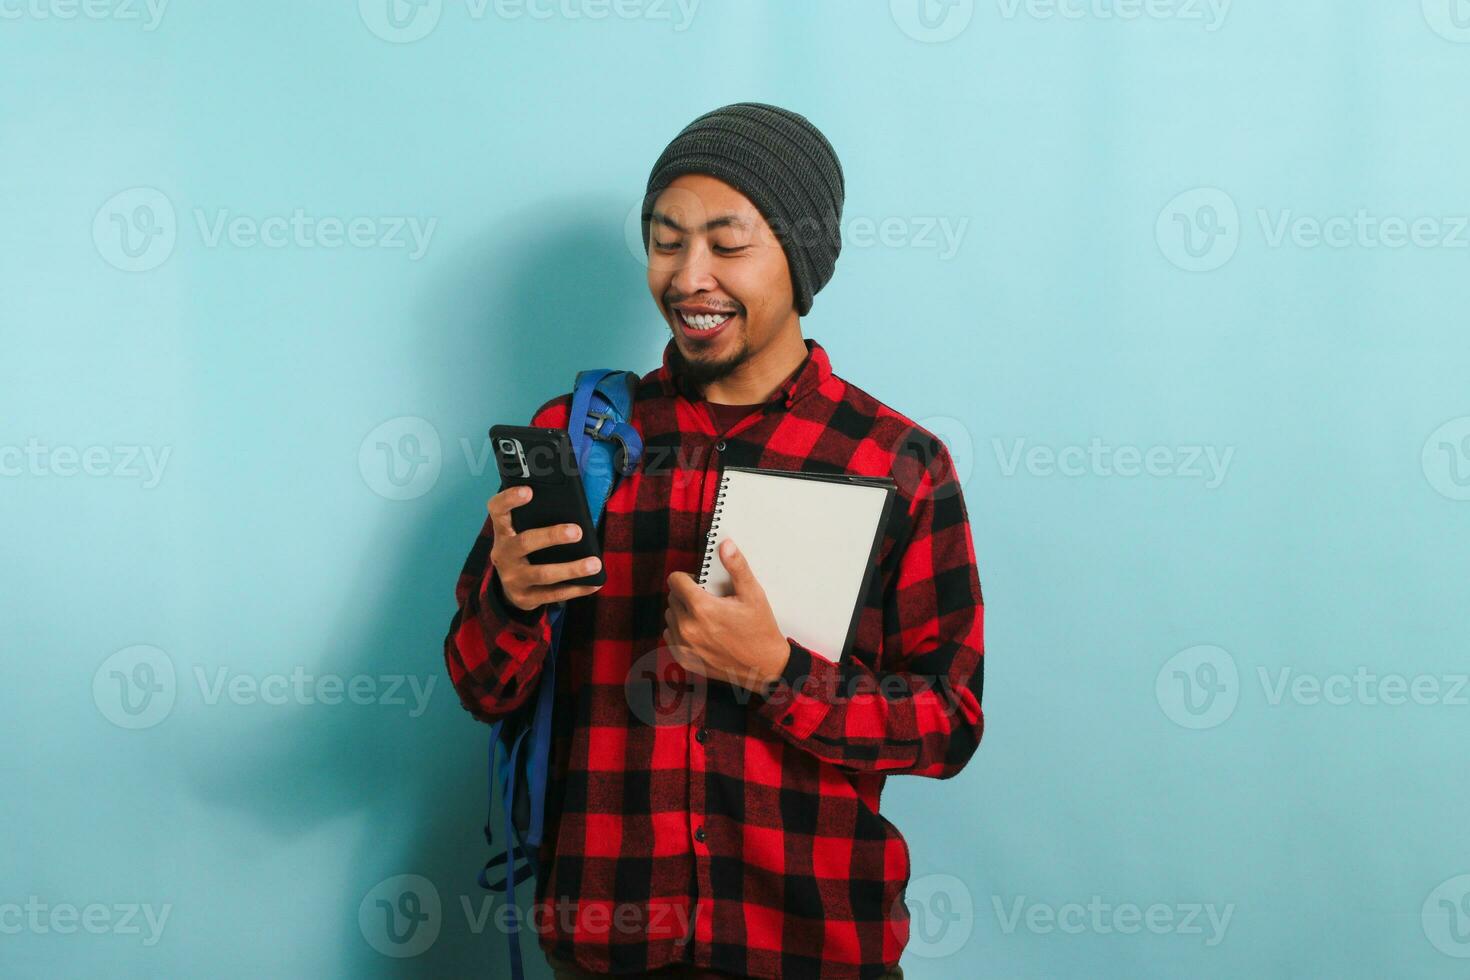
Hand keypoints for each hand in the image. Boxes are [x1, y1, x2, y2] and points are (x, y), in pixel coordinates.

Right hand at [487, 485, 602, 610]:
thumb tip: (575, 511)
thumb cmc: (525, 550)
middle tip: (577, 531)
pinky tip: (594, 582)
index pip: (497, 510)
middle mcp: (504, 554)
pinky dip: (577, 589)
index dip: (509, 499)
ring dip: (571, 568)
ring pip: (543, 574)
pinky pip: (554, 594)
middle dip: (552, 536)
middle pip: (525, 542)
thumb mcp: (523, 533)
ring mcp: (512, 578)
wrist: (510, 589)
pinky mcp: (525, 598)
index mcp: (503, 531)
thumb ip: (538, 519)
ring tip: (595, 563)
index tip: (529, 491)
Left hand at [663, 538, 789, 693]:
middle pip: (673, 598)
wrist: (765, 668)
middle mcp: (688, 628)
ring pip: (671, 617)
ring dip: (683, 613)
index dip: (688, 578)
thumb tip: (725, 545)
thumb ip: (737, 567)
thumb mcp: (753, 594)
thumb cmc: (760, 630)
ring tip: (707, 618)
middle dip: (687, 595)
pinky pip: (671, 637)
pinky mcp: (684, 660)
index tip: (701, 583)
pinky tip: (702, 633)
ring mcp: (684, 646)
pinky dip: (682, 632)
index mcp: (702, 608)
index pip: (675, 581)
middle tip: (710, 601)